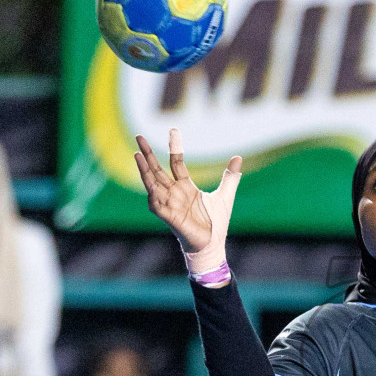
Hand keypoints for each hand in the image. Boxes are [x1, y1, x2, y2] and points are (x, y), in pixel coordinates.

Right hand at [134, 129, 241, 275]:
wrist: (213, 246)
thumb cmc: (216, 224)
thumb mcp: (225, 196)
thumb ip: (230, 177)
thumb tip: (238, 157)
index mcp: (186, 187)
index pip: (176, 163)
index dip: (174, 147)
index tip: (173, 130)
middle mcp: (174, 193)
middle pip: (157, 170)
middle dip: (148, 154)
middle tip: (139, 136)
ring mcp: (170, 204)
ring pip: (152, 184)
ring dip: (144, 170)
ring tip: (137, 154)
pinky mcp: (169, 217)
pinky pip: (156, 204)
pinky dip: (152, 195)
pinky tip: (148, 185)